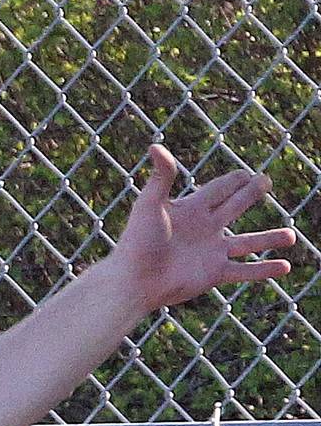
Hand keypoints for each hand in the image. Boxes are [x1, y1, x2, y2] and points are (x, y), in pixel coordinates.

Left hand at [112, 144, 295, 311]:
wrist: (134, 279)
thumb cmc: (137, 241)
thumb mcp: (150, 204)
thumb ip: (161, 176)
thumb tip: (156, 146)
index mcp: (190, 209)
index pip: (217, 189)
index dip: (232, 180)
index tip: (246, 172)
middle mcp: (203, 228)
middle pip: (233, 207)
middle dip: (250, 195)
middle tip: (266, 182)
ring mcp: (211, 252)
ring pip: (247, 243)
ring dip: (268, 239)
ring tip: (291, 235)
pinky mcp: (214, 273)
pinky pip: (245, 271)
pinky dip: (265, 269)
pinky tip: (286, 266)